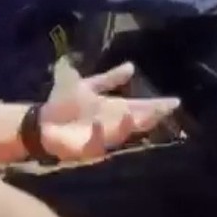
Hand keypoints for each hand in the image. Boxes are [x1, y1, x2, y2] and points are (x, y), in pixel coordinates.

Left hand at [38, 63, 180, 161]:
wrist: (40, 122)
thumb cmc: (64, 104)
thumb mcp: (88, 85)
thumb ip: (109, 78)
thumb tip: (132, 66)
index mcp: (116, 108)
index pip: (142, 106)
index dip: (158, 105)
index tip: (175, 101)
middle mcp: (114, 124)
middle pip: (138, 121)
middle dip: (150, 116)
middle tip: (163, 110)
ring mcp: (103, 137)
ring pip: (121, 133)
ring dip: (126, 125)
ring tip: (131, 113)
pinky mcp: (87, 149)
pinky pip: (95, 143)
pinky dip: (97, 133)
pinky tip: (98, 122)